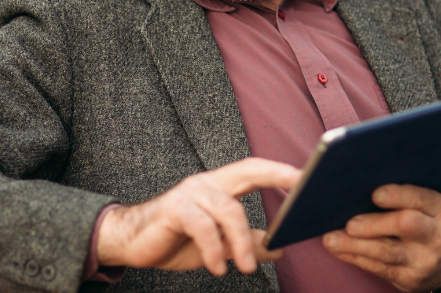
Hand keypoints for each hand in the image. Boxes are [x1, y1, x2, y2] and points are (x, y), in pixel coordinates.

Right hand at [96, 157, 300, 275]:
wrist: (129, 243)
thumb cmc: (175, 239)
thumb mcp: (219, 245)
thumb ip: (247, 243)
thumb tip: (278, 248)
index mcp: (220, 186)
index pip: (256, 170)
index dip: (282, 172)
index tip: (310, 178)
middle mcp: (206, 182)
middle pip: (247, 171)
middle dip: (277, 176)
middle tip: (300, 193)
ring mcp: (189, 193)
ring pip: (228, 209)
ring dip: (242, 241)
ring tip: (247, 269)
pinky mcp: (172, 209)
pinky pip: (201, 226)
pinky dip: (214, 249)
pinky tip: (217, 268)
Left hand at [322, 184, 440, 292]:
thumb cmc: (430, 221)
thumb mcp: (430, 205)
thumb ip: (405, 195)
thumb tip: (359, 183)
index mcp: (440, 208)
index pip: (421, 198)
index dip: (398, 196)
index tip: (375, 194)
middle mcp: (435, 235)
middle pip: (405, 226)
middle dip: (375, 224)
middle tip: (350, 223)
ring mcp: (424, 260)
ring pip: (387, 252)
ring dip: (355, 245)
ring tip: (332, 239)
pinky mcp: (411, 280)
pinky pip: (379, 269)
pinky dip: (356, 257)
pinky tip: (340, 250)